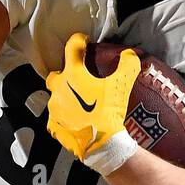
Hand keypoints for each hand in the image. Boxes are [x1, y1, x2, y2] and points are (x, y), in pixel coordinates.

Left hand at [46, 33, 140, 173]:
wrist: (100, 144)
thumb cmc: (108, 112)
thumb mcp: (121, 86)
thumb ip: (127, 65)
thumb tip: (130, 54)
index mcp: (72, 75)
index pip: (72, 47)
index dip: (79, 41)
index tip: (84, 42)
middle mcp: (58, 89)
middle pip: (56, 75)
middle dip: (65, 75)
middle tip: (78, 79)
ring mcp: (54, 108)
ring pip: (55, 97)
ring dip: (65, 97)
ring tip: (78, 102)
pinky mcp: (54, 125)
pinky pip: (57, 117)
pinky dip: (64, 116)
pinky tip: (75, 119)